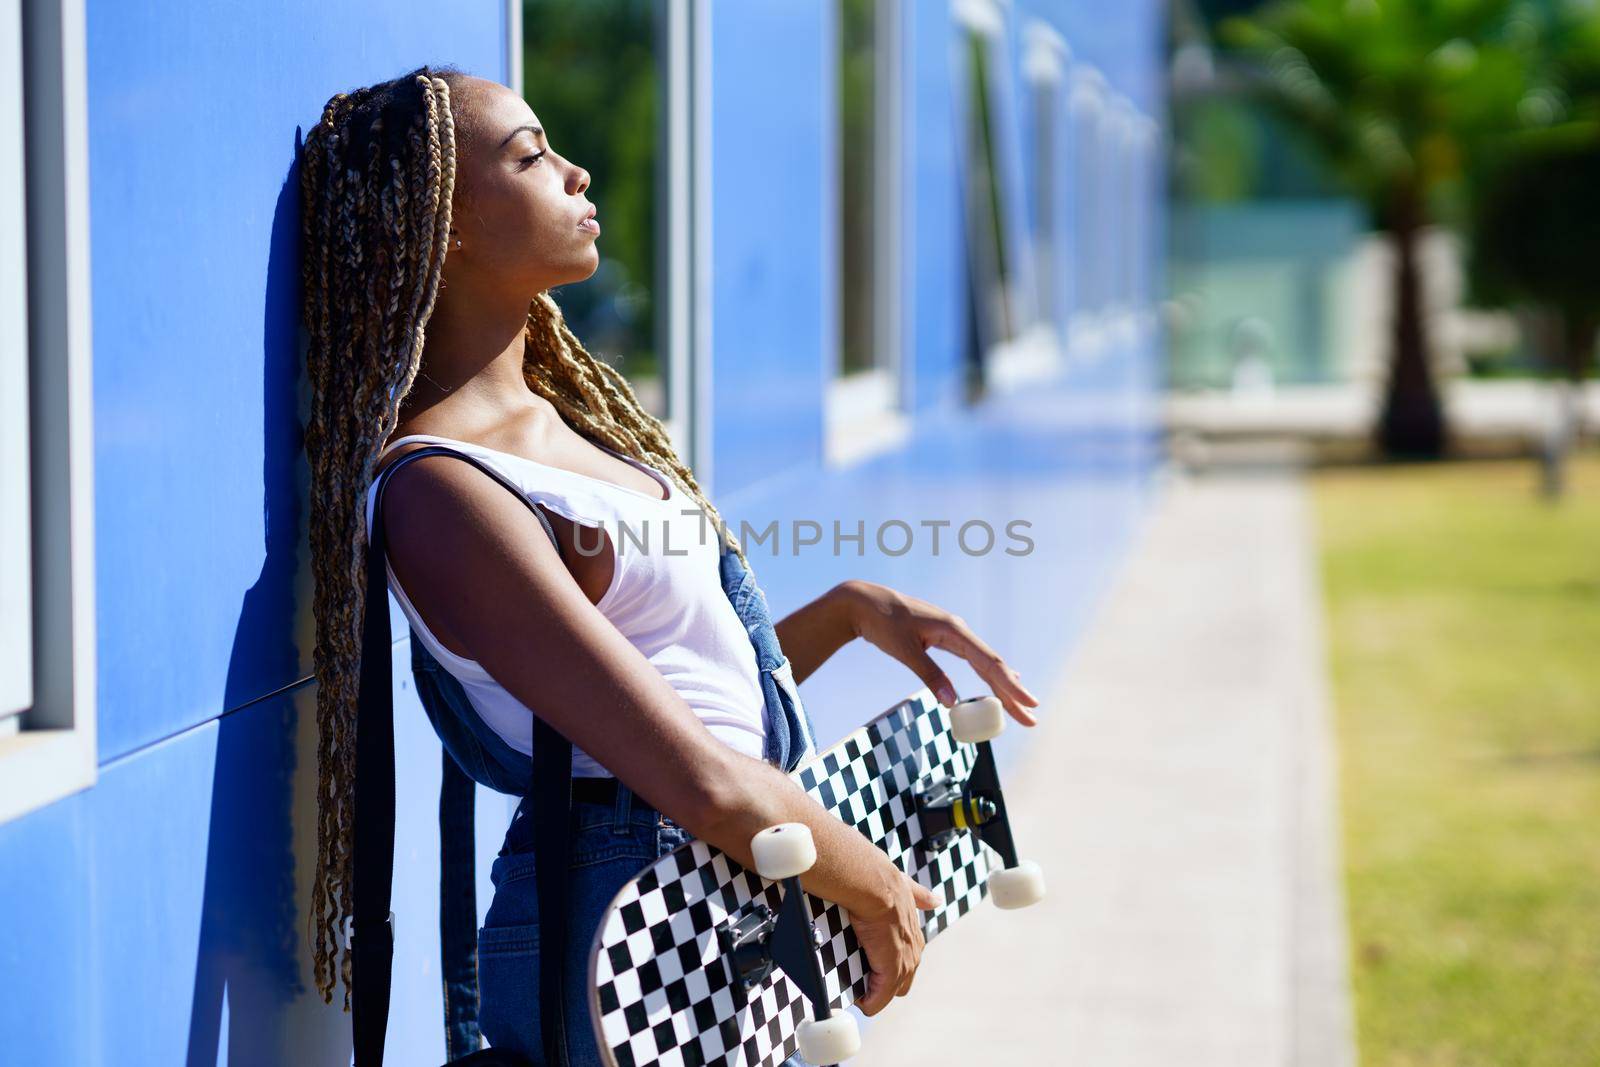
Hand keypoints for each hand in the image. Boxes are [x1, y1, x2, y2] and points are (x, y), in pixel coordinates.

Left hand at [834, 581, 1041, 725]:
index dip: (1010, 687)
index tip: (1028, 703)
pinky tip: (999, 681)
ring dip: (1002, 685)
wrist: (863, 602)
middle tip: (1031, 718)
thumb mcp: (905, 650)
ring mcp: (952, 633)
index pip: (990, 663)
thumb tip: (951, 703)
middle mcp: (958, 630)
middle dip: (1012, 693)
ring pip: (984, 663)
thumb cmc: (882, 623)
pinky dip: (987, 673)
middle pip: (993, 665)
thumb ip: (930, 674)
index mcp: (954, 630)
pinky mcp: (943, 638)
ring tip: (1021, 705)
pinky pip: (972, 659)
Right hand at [848, 870, 939, 1013]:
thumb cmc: (884, 884)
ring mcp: (904, 965)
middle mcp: (914, 954)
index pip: (904, 963)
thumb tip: (936, 901)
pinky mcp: (892, 973)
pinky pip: (878, 1000)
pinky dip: (867, 1002)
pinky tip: (855, 996)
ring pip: (888, 993)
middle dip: (881, 984)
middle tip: (859, 974)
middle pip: (900, 983)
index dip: (885, 966)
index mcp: (914, 937)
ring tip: (854, 986)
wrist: (876, 886)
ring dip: (872, 993)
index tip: (866, 961)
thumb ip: (920, 896)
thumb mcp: (908, 889)